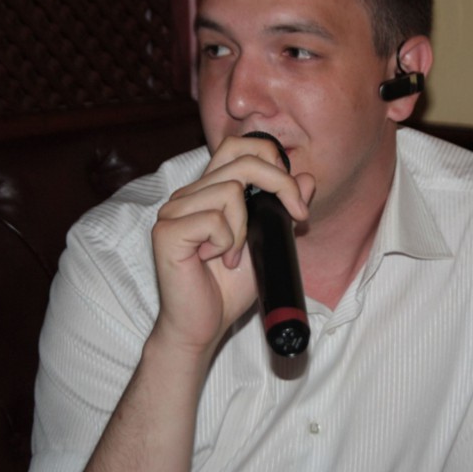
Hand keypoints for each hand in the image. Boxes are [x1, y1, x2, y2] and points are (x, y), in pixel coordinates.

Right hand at [149, 135, 314, 359]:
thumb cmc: (229, 288)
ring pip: (230, 191)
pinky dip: (226, 243)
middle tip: (293, 217)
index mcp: (208, 190)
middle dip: (279, 185)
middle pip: (241, 160)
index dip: (271, 159)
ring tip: (232, 256)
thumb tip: (306, 178)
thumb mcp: (267, 242)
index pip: (237, 146)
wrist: (203, 325)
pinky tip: (214, 261)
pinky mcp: (166, 232)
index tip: (294, 198)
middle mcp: (187, 194)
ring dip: (244, 229)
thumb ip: (283, 210)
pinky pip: (214, 220)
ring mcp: (173, 210)